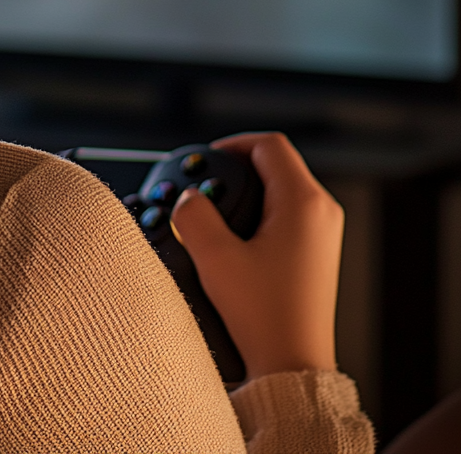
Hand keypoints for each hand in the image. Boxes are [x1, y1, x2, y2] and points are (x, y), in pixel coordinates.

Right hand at [169, 132, 342, 380]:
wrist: (291, 366)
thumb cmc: (263, 316)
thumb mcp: (215, 258)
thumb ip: (193, 215)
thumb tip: (187, 197)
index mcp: (304, 203)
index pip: (269, 146)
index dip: (232, 144)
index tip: (205, 160)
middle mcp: (321, 212)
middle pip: (274, 165)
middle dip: (233, 171)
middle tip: (203, 189)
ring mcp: (322, 234)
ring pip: (278, 189)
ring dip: (242, 193)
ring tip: (211, 215)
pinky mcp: (315, 253)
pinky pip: (284, 214)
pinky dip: (255, 214)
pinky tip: (229, 238)